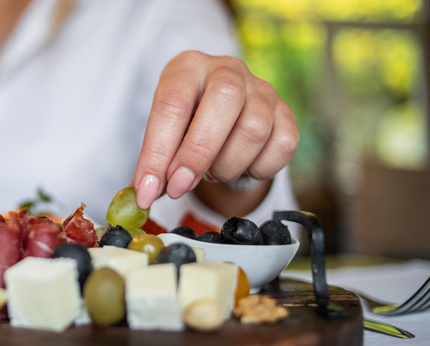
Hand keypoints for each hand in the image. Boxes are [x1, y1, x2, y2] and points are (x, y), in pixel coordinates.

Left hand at [132, 51, 298, 209]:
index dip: (157, 153)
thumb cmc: (186, 126)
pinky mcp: (287, 113)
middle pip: (224, 100)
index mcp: (187, 67)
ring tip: (211, 172)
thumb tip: (142, 194)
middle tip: (179, 187)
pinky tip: (241, 169)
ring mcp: (262, 89)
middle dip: (198, 153)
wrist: (224, 119)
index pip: (172, 104)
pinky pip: (283, 145)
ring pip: (254, 130)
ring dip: (226, 166)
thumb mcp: (163, 135)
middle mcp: (228, 70)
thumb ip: (154, 163)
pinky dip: (258, 169)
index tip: (147, 191)